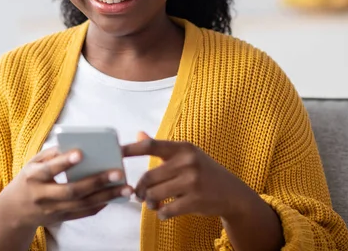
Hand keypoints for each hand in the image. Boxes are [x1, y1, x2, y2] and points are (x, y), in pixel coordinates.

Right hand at [0, 146, 133, 228]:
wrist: (15, 210)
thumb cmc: (29, 179)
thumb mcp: (33, 163)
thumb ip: (52, 154)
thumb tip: (77, 144)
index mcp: (33, 177)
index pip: (49, 170)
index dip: (64, 162)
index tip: (81, 153)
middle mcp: (42, 196)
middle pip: (72, 190)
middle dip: (96, 182)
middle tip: (118, 172)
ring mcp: (52, 210)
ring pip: (82, 204)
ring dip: (106, 196)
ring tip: (126, 188)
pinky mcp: (61, 219)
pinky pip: (83, 213)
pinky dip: (100, 205)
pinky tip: (114, 197)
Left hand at [123, 132, 255, 220]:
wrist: (232, 193)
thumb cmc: (204, 171)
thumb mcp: (186, 155)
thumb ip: (161, 147)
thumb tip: (139, 133)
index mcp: (183, 148)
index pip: (151, 145)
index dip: (130, 149)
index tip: (115, 152)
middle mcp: (187, 162)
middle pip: (148, 177)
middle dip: (140, 189)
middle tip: (139, 194)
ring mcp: (192, 181)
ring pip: (154, 195)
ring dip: (149, 203)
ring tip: (152, 203)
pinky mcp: (195, 201)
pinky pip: (166, 210)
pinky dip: (161, 213)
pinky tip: (164, 211)